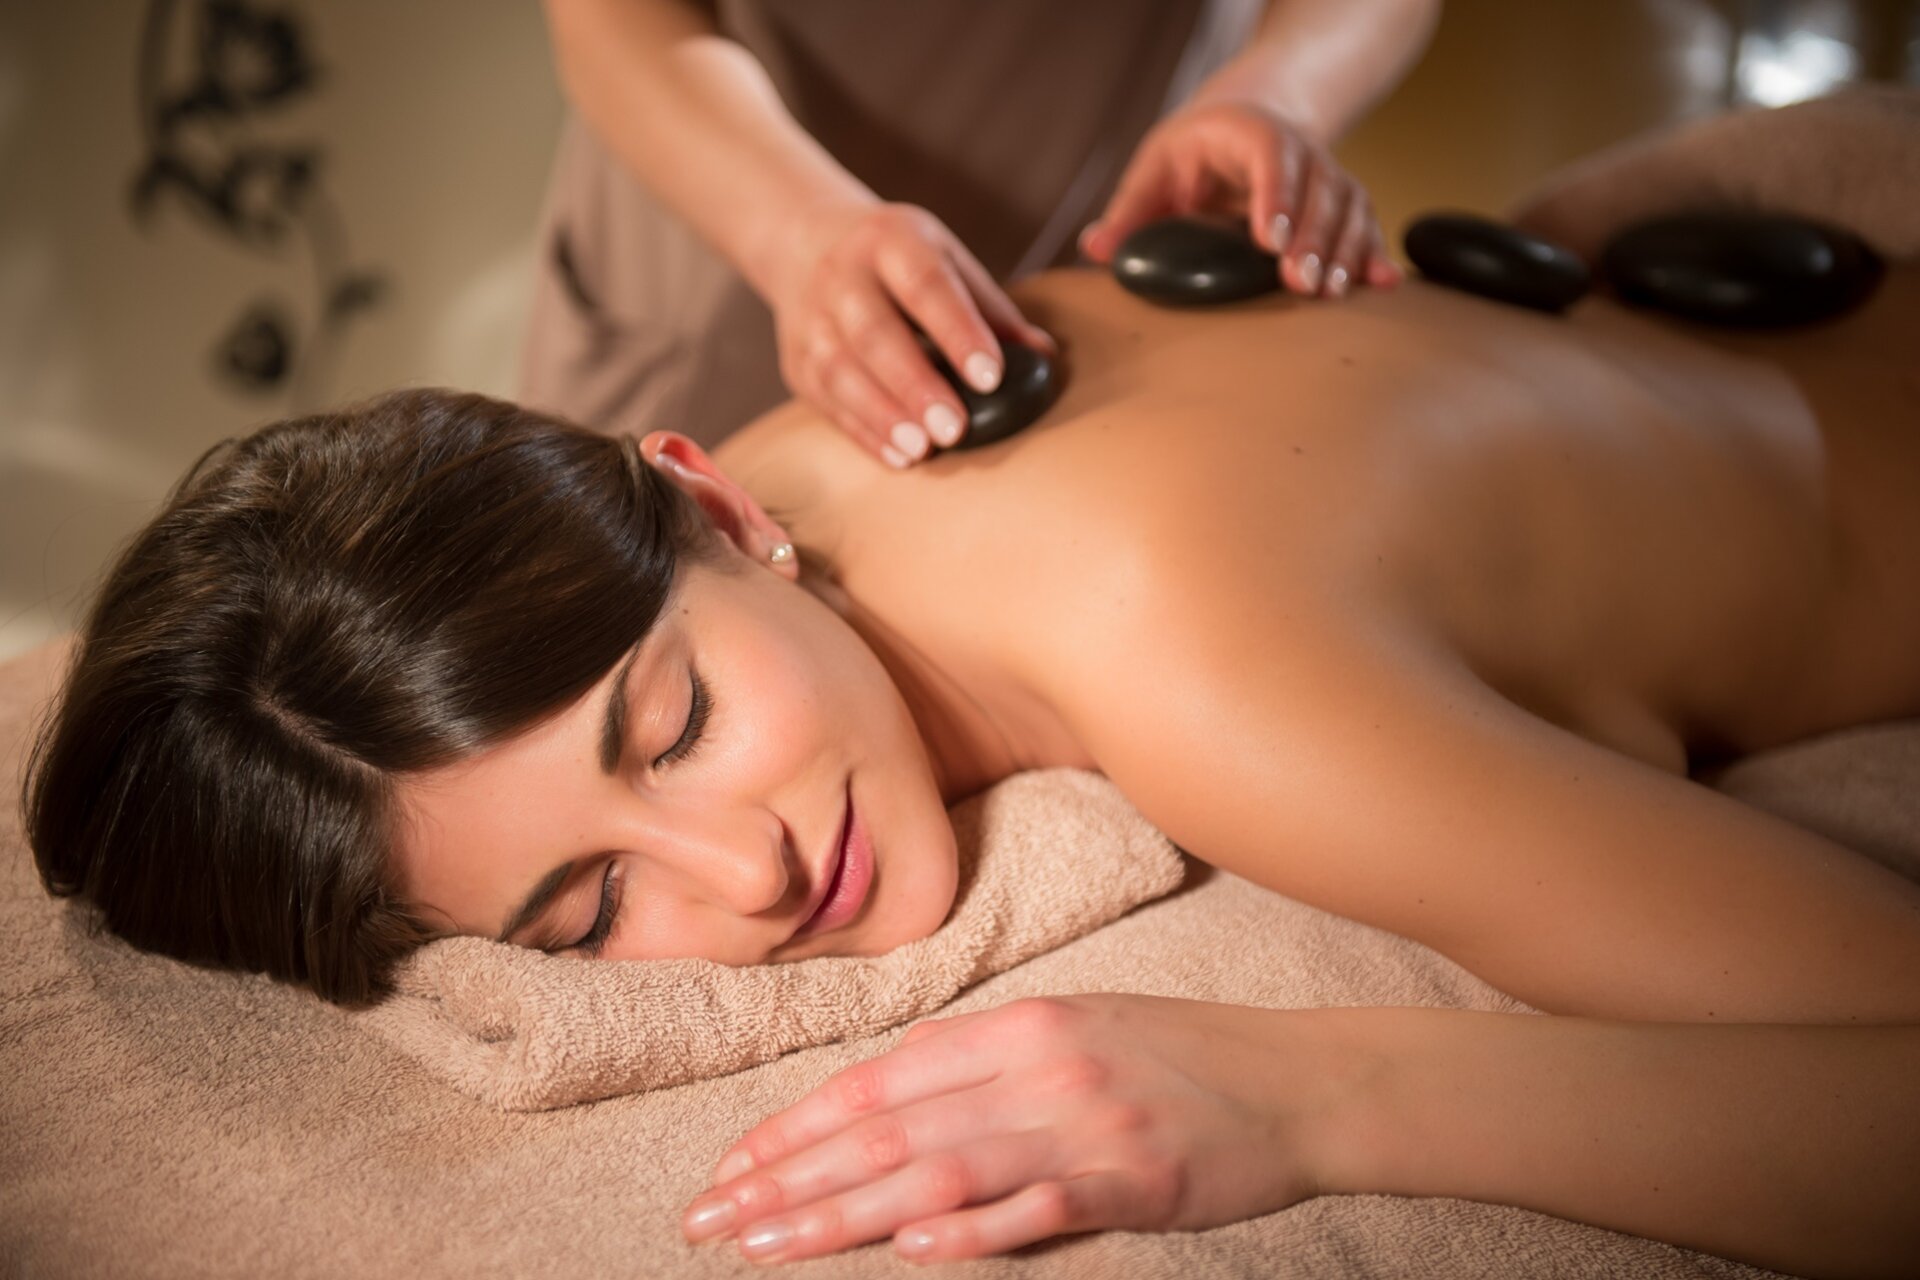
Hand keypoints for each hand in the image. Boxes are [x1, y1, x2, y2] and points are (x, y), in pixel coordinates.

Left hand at [679, 994, 1331, 1264]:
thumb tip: (894, 1084)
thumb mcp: (1076, 1028)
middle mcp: (1036, 1067)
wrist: (1298, 1080)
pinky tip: (910, 1248)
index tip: (731, 1171)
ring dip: (847, 1212)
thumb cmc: (1181, 1054)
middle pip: (890, 1127)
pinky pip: (1040, 1203)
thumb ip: (986, 1060)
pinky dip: (973, 1227)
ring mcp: (1084, 1121)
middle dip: (790, 1178)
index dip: (796, 1127)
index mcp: (1017, 1026)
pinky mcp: (1134, 1177)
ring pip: (940, 1167)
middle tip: (713, 1220)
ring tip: (771, 1247)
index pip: (878, 1080)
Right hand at [762, 198, 1055, 467]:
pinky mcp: (796, 359)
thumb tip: (1043, 359)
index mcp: (892, 241)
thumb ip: (992, 311)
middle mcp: (844, 276)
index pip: (925, 284)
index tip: (991, 377)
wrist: (807, 243)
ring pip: (841, 370)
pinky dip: (862, 430)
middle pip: (874, 333)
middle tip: (954, 428)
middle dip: (915, 384)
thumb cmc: (899, 262)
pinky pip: (826, 400)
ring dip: (883, 415)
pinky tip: (897, 455)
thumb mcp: (946, 260)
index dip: (958, 331)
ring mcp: (812, 318)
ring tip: (922, 450)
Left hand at [1080, 101, 1400, 299]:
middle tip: (1298, 282)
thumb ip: (1129, 211)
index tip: (1268, 239)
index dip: (1274, 194)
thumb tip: (1096, 250)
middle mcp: (1298, 148)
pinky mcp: (1342, 204)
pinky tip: (1382, 286)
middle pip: (1317, 186)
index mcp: (1248, 131)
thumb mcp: (1156, 169)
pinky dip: (1373, 255)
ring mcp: (1326, 175)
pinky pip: (1364, 226)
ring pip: (1346, 207)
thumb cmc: (1193, 153)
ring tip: (1327, 294)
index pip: (1270, 154)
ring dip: (1342, 252)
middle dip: (1311, 236)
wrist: (1246, 125)